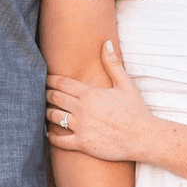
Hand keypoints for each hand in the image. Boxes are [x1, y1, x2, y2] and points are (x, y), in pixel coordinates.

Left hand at [46, 39, 155, 162]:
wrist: (143, 137)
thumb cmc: (136, 110)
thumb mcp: (125, 84)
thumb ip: (112, 64)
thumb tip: (106, 42)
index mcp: (90, 93)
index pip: (62, 83)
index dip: (50, 80)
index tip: (45, 79)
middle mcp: (82, 109)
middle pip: (55, 98)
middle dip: (46, 94)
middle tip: (42, 93)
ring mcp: (81, 127)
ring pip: (54, 117)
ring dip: (48, 113)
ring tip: (45, 111)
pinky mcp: (83, 143)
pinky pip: (60, 141)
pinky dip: (52, 137)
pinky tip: (50, 134)